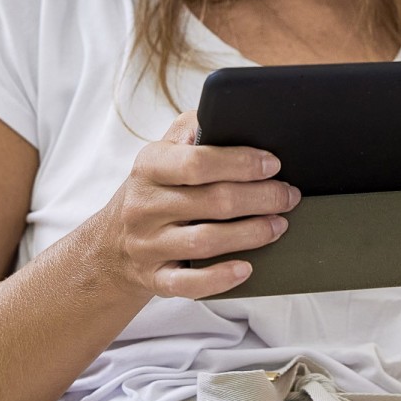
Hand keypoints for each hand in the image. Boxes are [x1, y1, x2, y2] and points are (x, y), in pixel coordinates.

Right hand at [99, 111, 298, 299]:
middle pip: (212, 202)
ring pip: (204, 242)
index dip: (241, 163)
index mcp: (150, 166)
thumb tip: (236, 115)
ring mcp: (148, 245)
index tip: (273, 164)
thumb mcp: (165, 151)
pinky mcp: (154, 278)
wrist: (112, 243)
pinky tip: (246, 269)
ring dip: (250, 234)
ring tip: (279, 225)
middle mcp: (144, 205)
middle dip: (260, 198)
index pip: (197, 163)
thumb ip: (195, 130)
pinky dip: (219, 278)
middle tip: (289, 196)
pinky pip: (188, 284)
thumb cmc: (156, 188)